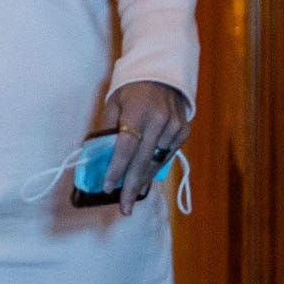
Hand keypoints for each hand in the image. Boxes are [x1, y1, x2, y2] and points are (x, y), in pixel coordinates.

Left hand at [102, 80, 190, 215]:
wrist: (162, 75)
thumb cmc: (131, 90)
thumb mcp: (114, 103)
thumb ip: (108, 129)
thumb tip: (100, 158)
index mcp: (137, 112)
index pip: (125, 147)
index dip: (116, 169)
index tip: (107, 187)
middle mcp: (159, 121)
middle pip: (142, 161)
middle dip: (131, 187)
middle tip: (124, 208)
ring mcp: (174, 127)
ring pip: (156, 162)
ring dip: (143, 181)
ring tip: (132, 197)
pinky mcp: (183, 131)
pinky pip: (166, 156)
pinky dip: (155, 169)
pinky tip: (145, 181)